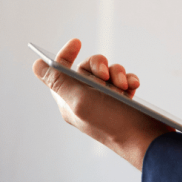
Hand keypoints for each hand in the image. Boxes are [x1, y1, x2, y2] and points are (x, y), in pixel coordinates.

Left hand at [33, 38, 170, 169]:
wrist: (144, 139)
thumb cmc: (111, 122)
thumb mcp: (80, 100)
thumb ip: (58, 81)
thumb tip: (37, 65)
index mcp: (70, 101)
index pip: (60, 71)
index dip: (66, 54)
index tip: (77, 42)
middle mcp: (86, 99)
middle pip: (87, 67)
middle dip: (99, 65)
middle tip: (106, 75)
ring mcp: (106, 99)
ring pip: (108, 71)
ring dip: (118, 73)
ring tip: (122, 86)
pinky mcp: (124, 99)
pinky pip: (124, 79)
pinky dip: (129, 79)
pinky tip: (133, 87)